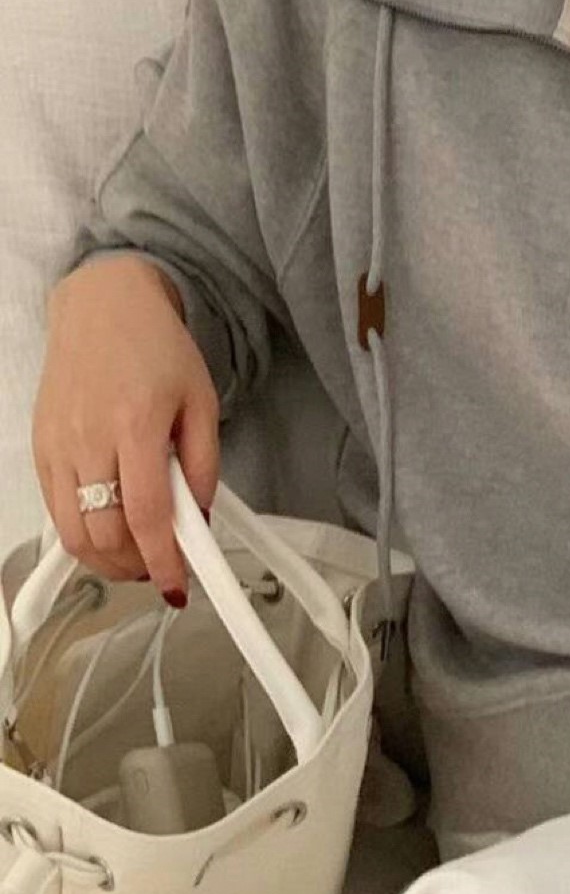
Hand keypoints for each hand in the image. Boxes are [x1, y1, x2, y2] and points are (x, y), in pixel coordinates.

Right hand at [33, 255, 220, 604]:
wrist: (103, 306)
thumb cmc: (158, 350)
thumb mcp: (203, 403)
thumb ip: (204, 466)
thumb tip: (200, 520)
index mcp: (135, 424)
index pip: (146, 515)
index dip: (163, 561)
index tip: (177, 587)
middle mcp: (88, 437)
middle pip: (104, 535)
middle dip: (137, 566)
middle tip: (163, 566)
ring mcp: (57, 445)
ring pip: (73, 534)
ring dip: (108, 561)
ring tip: (138, 556)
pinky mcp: (40, 449)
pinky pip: (56, 512)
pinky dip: (83, 537)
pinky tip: (110, 533)